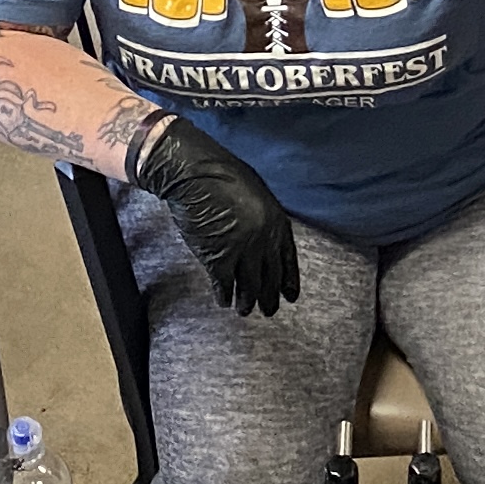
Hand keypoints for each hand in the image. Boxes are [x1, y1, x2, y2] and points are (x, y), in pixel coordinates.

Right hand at [133, 116, 300, 317]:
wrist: (194, 173)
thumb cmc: (221, 175)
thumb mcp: (255, 194)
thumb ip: (262, 219)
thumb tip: (262, 240)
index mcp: (277, 221)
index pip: (288, 259)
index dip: (289, 280)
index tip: (290, 296)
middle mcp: (264, 239)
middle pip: (270, 277)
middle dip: (269, 297)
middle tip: (269, 310)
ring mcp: (242, 250)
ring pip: (249, 286)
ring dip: (247, 302)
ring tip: (245, 311)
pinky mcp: (218, 258)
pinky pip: (224, 285)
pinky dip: (224, 295)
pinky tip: (223, 301)